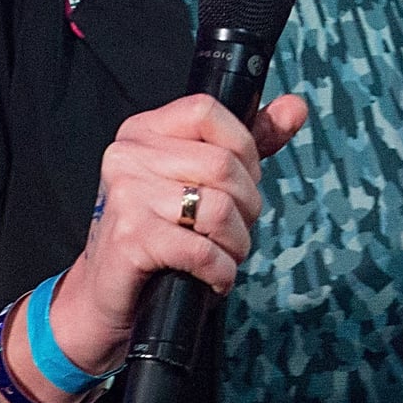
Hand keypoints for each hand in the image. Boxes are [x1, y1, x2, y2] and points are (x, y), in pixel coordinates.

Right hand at [50, 92, 306, 375]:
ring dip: (236, 244)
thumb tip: (295, 107)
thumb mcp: (200, 180)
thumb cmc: (159, 234)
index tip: (242, 180)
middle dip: (247, 207)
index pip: (207, 110)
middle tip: (233, 231)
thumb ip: (247, 143)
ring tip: (222, 255)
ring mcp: (125, 196)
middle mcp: (127, 156)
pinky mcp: (130, 240)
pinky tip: (211, 278)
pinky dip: (221, 271)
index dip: (242, 147)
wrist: (107, 296)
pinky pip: (203, 251)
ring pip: (219, 208)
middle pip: (223, 164)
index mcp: (142, 131)